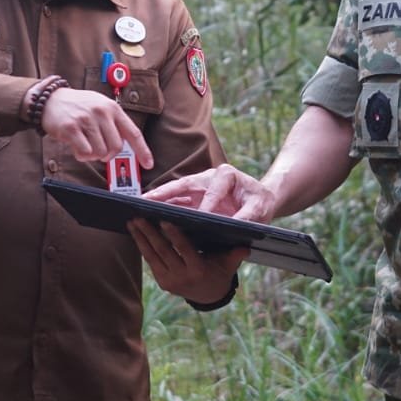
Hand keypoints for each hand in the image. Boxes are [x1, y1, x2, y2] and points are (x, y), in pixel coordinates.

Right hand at [40, 88, 153, 167]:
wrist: (52, 99)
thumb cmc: (78, 106)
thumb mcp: (100, 107)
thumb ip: (113, 124)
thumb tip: (126, 146)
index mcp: (112, 108)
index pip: (133, 132)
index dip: (143, 150)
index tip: (148, 164)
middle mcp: (101, 112)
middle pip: (116, 147)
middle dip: (108, 155)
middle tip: (99, 151)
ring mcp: (86, 120)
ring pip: (100, 152)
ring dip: (93, 156)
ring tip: (85, 146)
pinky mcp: (71, 128)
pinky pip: (84, 152)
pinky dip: (82, 155)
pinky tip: (76, 147)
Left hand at [128, 218, 248, 304]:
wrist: (209, 296)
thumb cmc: (220, 272)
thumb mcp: (229, 264)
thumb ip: (235, 255)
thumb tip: (246, 246)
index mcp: (198, 270)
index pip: (183, 249)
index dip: (173, 235)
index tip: (163, 220)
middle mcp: (181, 277)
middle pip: (162, 252)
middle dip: (149, 234)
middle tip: (138, 217)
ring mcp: (170, 281)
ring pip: (152, 257)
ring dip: (140, 239)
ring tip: (131, 223)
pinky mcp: (162, 282)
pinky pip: (150, 262)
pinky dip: (142, 247)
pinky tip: (135, 234)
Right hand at [144, 164, 276, 221]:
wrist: (259, 200)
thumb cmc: (260, 202)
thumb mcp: (260, 209)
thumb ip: (249, 216)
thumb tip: (233, 225)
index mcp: (226, 175)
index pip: (213, 190)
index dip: (206, 204)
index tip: (199, 217)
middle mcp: (208, 178)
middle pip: (184, 185)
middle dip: (165, 193)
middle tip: (147, 201)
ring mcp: (199, 188)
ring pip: (176, 192)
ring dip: (158, 200)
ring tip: (139, 208)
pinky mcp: (194, 198)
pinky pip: (176, 202)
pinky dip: (162, 208)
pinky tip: (149, 216)